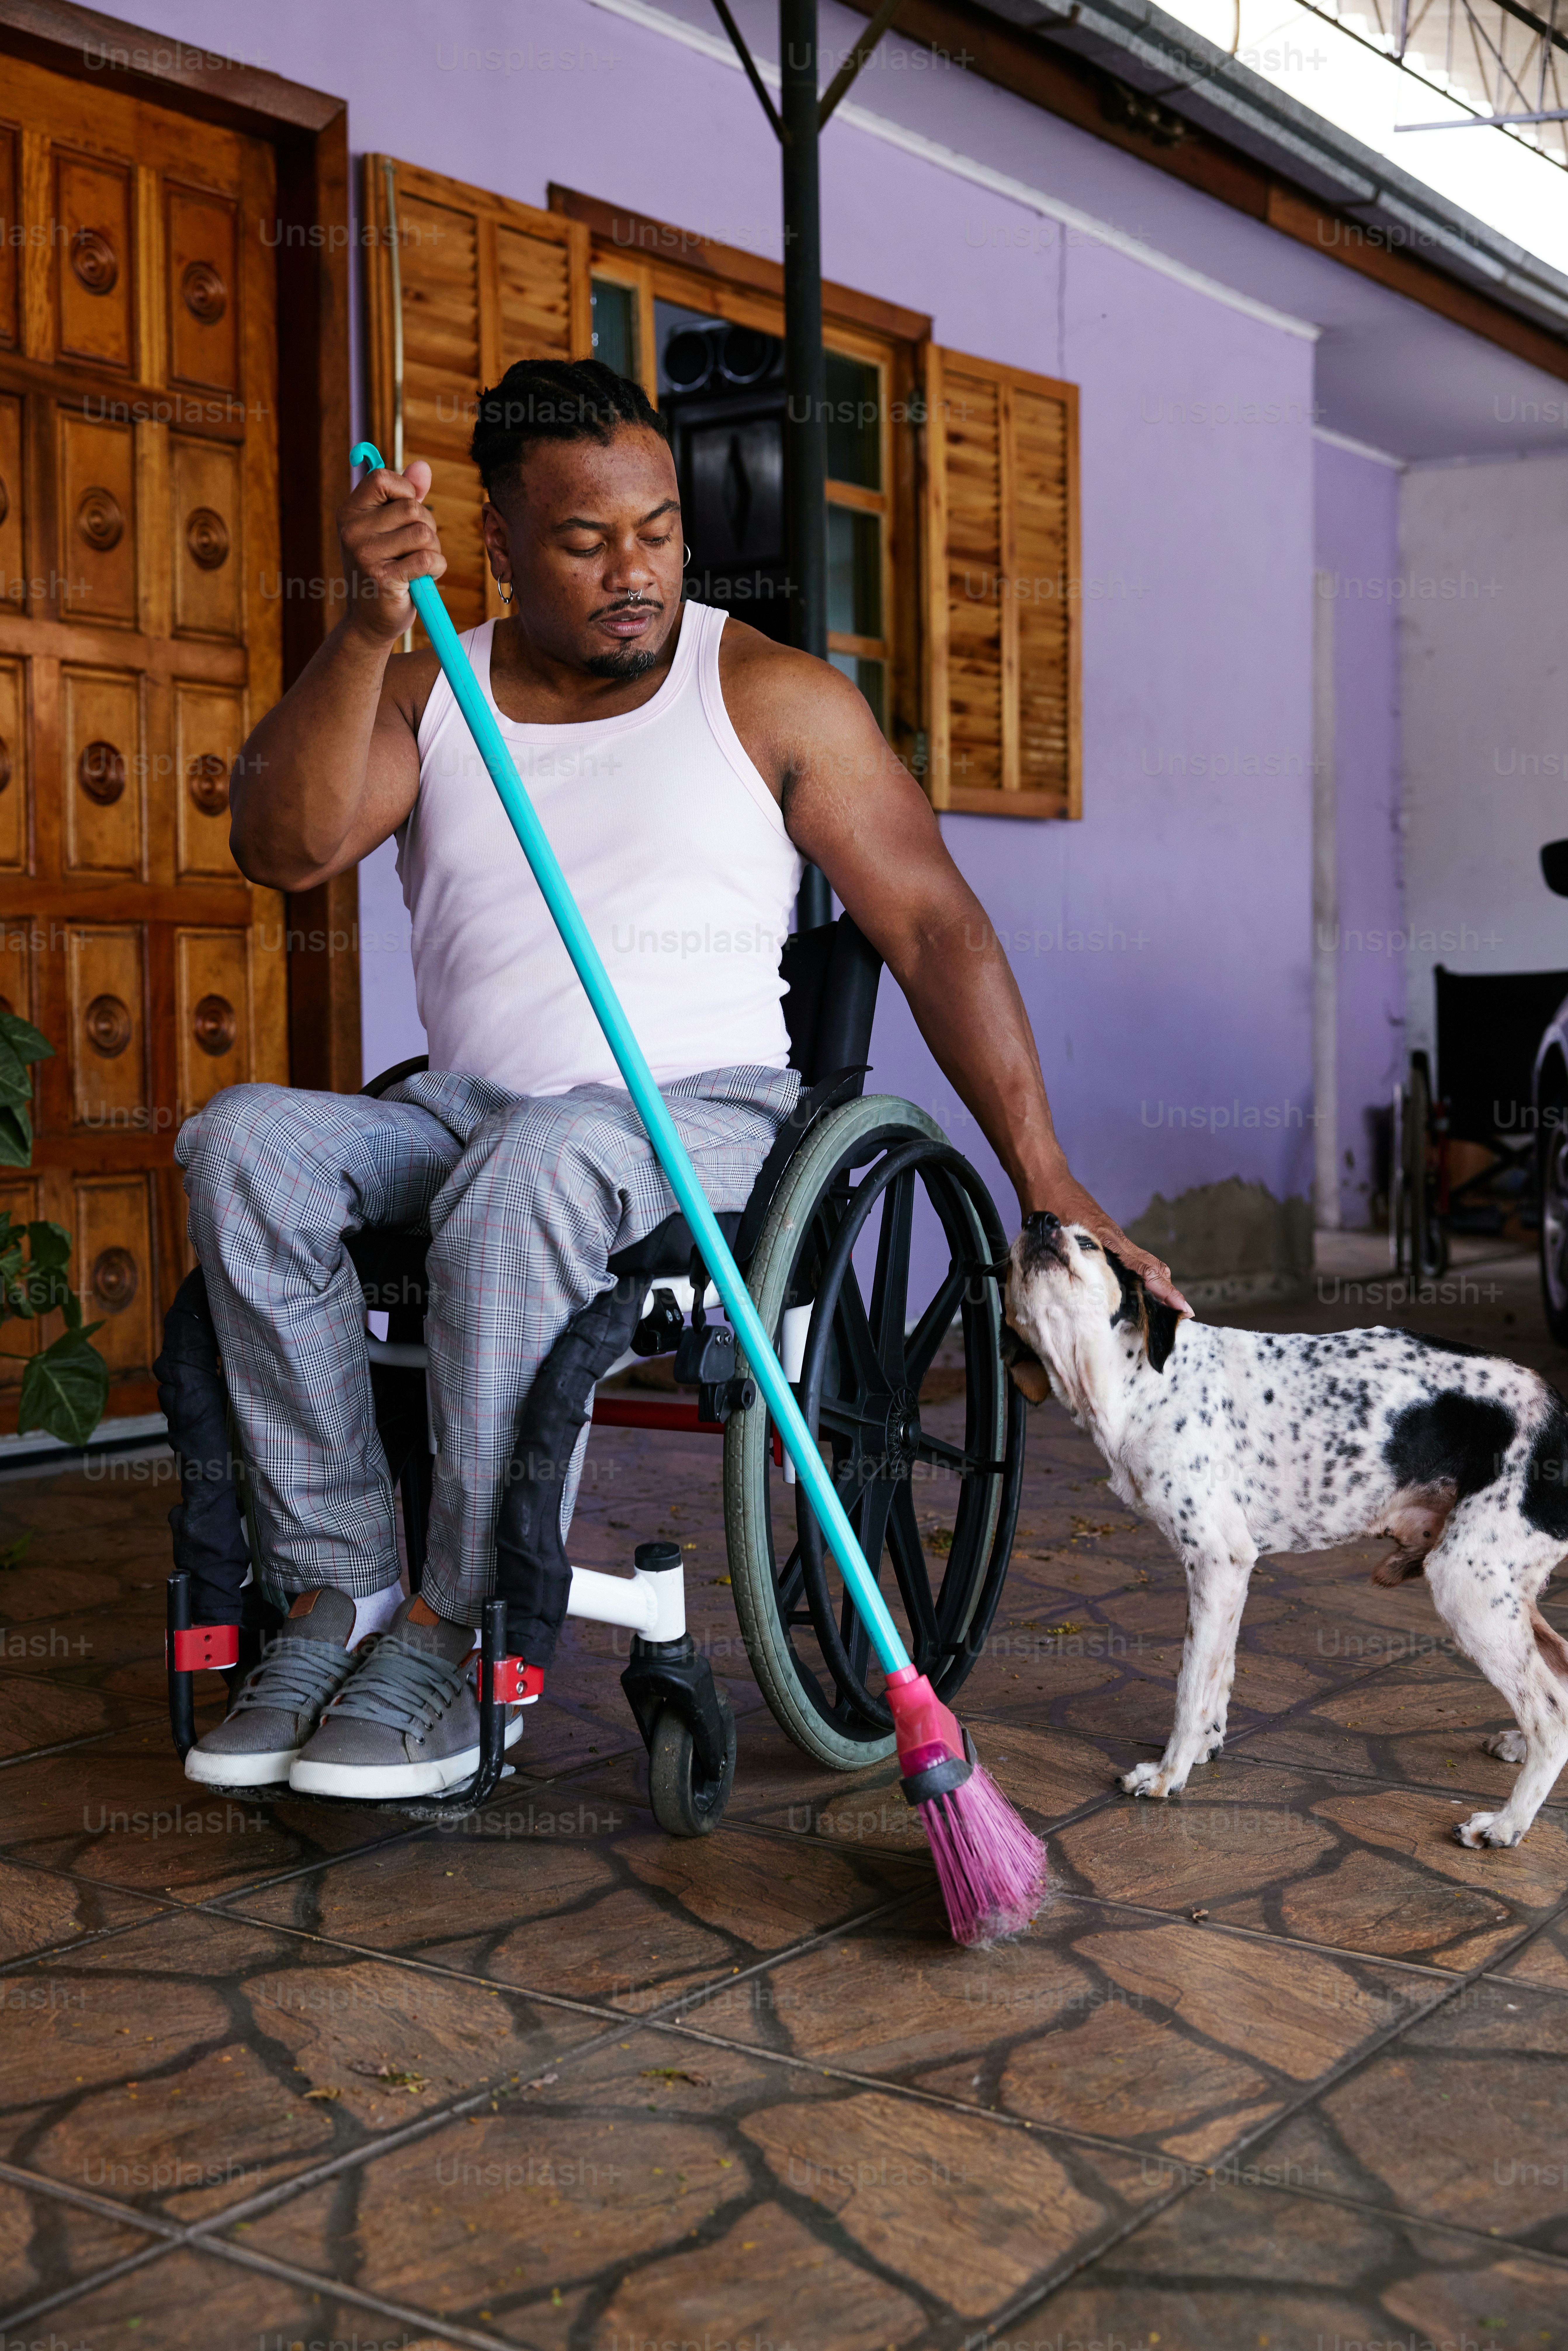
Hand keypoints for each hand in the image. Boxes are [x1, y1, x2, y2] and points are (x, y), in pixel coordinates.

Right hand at [338, 458, 445, 644]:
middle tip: (417, 547)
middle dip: (427, 526)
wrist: (369, 622)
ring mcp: (365, 555)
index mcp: (350, 513)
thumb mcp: (390, 530)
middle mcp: (352, 531)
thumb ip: (407, 496)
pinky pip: (428, 559)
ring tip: (419, 564)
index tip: (408, 511)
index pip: (382, 478)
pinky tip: (424, 578)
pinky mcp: (384, 579)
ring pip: (423, 533)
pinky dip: (436, 568)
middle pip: (412, 508)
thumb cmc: (384, 571)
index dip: (406, 490)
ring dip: (433, 549)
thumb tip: (424, 467)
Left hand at [1024, 1170, 1191, 1316]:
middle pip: (1152, 1267)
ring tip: (1166, 1306)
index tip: (1182, 1306)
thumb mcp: (1056, 1236)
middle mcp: (1116, 1240)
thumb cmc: (1047, 1206)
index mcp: (1108, 1241)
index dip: (1164, 1289)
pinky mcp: (1106, 1235)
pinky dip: (1141, 1273)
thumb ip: (1067, 1256)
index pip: (1145, 1269)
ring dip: (1156, 1283)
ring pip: (1144, 1262)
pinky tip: (1138, 1288)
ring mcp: (1113, 1237)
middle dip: (1167, 1290)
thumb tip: (1072, 1281)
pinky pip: (1130, 1257)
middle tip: (1182, 1312)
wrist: (1046, 1178)